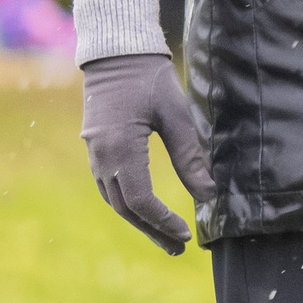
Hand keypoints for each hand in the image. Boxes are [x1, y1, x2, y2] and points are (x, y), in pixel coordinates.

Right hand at [81, 51, 215, 253]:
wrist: (116, 53)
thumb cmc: (150, 79)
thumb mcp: (177, 115)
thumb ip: (190, 157)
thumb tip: (208, 194)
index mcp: (120, 148)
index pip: (140, 200)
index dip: (163, 221)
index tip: (186, 232)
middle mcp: (101, 156)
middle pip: (126, 208)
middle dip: (153, 230)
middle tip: (178, 248)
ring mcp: (94, 153)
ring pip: (115, 200)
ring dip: (141, 221)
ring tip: (166, 237)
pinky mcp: (96, 148)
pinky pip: (109, 186)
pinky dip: (129, 204)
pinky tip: (146, 211)